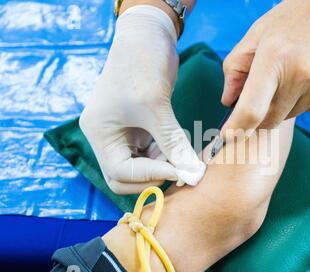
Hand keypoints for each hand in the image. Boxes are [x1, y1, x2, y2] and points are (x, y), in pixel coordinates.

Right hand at [80, 5, 204, 193]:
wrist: (148, 38)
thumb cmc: (143, 66)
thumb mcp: (156, 107)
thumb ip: (173, 143)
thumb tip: (193, 174)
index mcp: (98, 132)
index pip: (120, 172)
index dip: (150, 175)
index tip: (180, 170)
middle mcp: (106, 137)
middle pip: (123, 178)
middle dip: (151, 178)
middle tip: (179, 171)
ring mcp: (122, 134)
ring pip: (139, 169)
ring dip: (162, 168)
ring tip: (183, 158)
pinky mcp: (138, 130)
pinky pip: (150, 155)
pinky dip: (165, 157)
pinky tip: (181, 150)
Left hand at [221, 0, 309, 135]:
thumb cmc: (296, 17)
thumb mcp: (258, 33)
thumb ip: (236, 67)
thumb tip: (228, 102)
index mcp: (275, 58)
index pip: (251, 110)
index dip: (236, 128)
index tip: (226, 136)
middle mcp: (301, 76)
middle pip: (270, 119)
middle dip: (259, 114)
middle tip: (262, 93)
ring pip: (290, 115)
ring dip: (283, 104)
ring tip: (293, 72)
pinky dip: (304, 99)